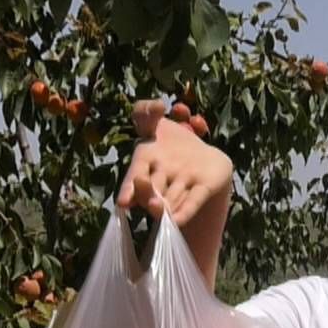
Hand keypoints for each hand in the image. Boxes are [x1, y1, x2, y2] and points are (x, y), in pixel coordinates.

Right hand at [115, 99, 233, 227]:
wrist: (204, 156)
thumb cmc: (173, 141)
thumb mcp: (155, 123)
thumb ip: (146, 113)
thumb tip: (156, 105)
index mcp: (147, 160)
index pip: (135, 173)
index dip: (128, 188)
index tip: (122, 202)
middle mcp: (161, 178)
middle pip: (151, 189)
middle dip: (147, 194)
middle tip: (147, 201)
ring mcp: (181, 185)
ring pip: (169, 198)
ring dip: (162, 206)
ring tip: (158, 210)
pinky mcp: (203, 188)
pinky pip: (193, 201)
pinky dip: (185, 211)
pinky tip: (177, 221)